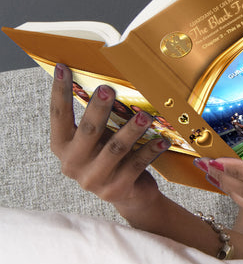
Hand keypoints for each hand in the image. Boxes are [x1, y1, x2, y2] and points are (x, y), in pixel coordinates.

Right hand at [50, 64, 169, 212]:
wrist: (130, 195)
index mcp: (64, 146)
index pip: (59, 116)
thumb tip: (107, 81)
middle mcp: (73, 163)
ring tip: (145, 116)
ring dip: (131, 130)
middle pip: (88, 130)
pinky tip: (163, 140)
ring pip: (115, 148)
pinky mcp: (116, 189)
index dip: (59, 92)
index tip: (62, 68)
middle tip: (108, 89)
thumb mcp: (99, 139)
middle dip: (98, 109)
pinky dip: (150, 150)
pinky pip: (136, 164)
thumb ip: (97, 118)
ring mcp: (94, 179)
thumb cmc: (112, 157)